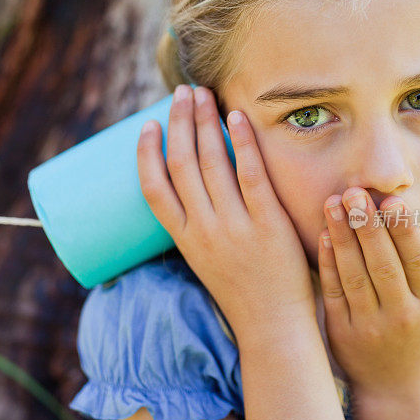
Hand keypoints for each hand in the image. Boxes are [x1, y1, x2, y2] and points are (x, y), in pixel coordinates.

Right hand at [136, 84, 316, 336]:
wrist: (273, 327)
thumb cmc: (241, 292)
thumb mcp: (205, 261)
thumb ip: (198, 227)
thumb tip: (197, 189)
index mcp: (183, 239)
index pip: (152, 188)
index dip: (146, 152)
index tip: (150, 123)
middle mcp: (202, 230)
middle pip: (181, 164)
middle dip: (179, 121)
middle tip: (182, 92)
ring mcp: (234, 227)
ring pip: (210, 162)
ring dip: (205, 122)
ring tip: (204, 94)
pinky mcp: (267, 224)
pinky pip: (251, 175)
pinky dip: (241, 143)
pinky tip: (238, 117)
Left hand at [317, 188, 419, 396]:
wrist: (389, 382)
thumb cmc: (416, 328)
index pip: (417, 261)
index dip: (403, 230)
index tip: (390, 200)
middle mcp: (401, 315)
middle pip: (383, 265)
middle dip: (368, 226)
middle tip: (353, 192)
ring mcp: (369, 326)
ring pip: (354, 275)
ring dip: (343, 237)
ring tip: (333, 204)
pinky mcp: (340, 331)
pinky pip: (333, 291)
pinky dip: (327, 263)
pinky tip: (324, 235)